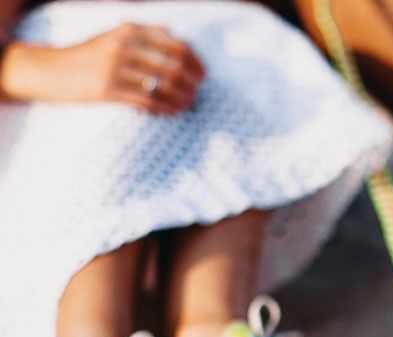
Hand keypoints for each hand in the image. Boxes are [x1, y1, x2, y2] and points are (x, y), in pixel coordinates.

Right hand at [0, 22, 203, 113]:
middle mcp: (125, 45)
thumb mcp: (116, 37)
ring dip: (182, 97)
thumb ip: (147, 36)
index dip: (196, 62)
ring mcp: (115, 67)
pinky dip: (166, 107)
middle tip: (197, 92)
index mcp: (130, 29)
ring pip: (164, 85)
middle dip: (192, 82)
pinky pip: (148, 101)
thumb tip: (181, 41)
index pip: (177, 44)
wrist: (50, 70)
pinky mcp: (108, 90)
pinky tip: (173, 110)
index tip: (202, 75)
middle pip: (175, 65)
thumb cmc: (90, 56)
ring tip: (188, 103)